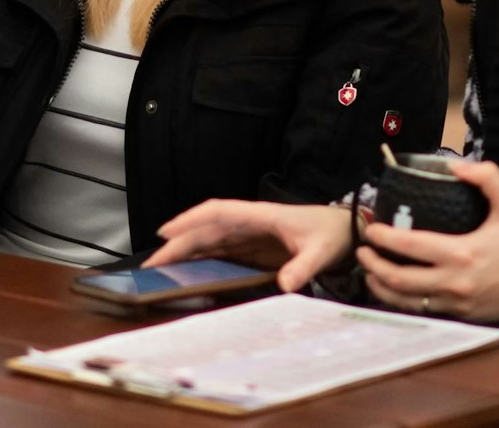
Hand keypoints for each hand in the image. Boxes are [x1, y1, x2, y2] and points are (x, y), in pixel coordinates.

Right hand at [148, 199, 352, 291]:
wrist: (345, 233)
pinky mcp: (251, 249)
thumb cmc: (331, 235)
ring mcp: (247, 236)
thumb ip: (303, 267)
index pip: (217, 212)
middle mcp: (248, 224)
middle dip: (178, 243)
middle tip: (154, 264)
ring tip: (161, 270)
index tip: (167, 232)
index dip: (190, 220)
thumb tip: (286, 285)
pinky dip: (200, 260)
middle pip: (205, 230)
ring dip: (185, 252)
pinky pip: (219, 252)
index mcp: (259, 216)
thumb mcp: (321, 252)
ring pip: (208, 240)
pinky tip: (186, 273)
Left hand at [355, 160, 498, 321]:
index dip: (384, 238)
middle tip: (362, 251)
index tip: (370, 229)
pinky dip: (401, 301)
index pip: (410, 246)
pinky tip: (393, 290)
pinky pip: (421, 311)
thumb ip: (489, 178)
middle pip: (399, 279)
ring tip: (369, 272)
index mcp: (461, 254)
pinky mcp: (459, 315)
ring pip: (406, 301)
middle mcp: (453, 282)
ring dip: (381, 287)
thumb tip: (456, 164)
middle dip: (373, 265)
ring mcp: (455, 303)